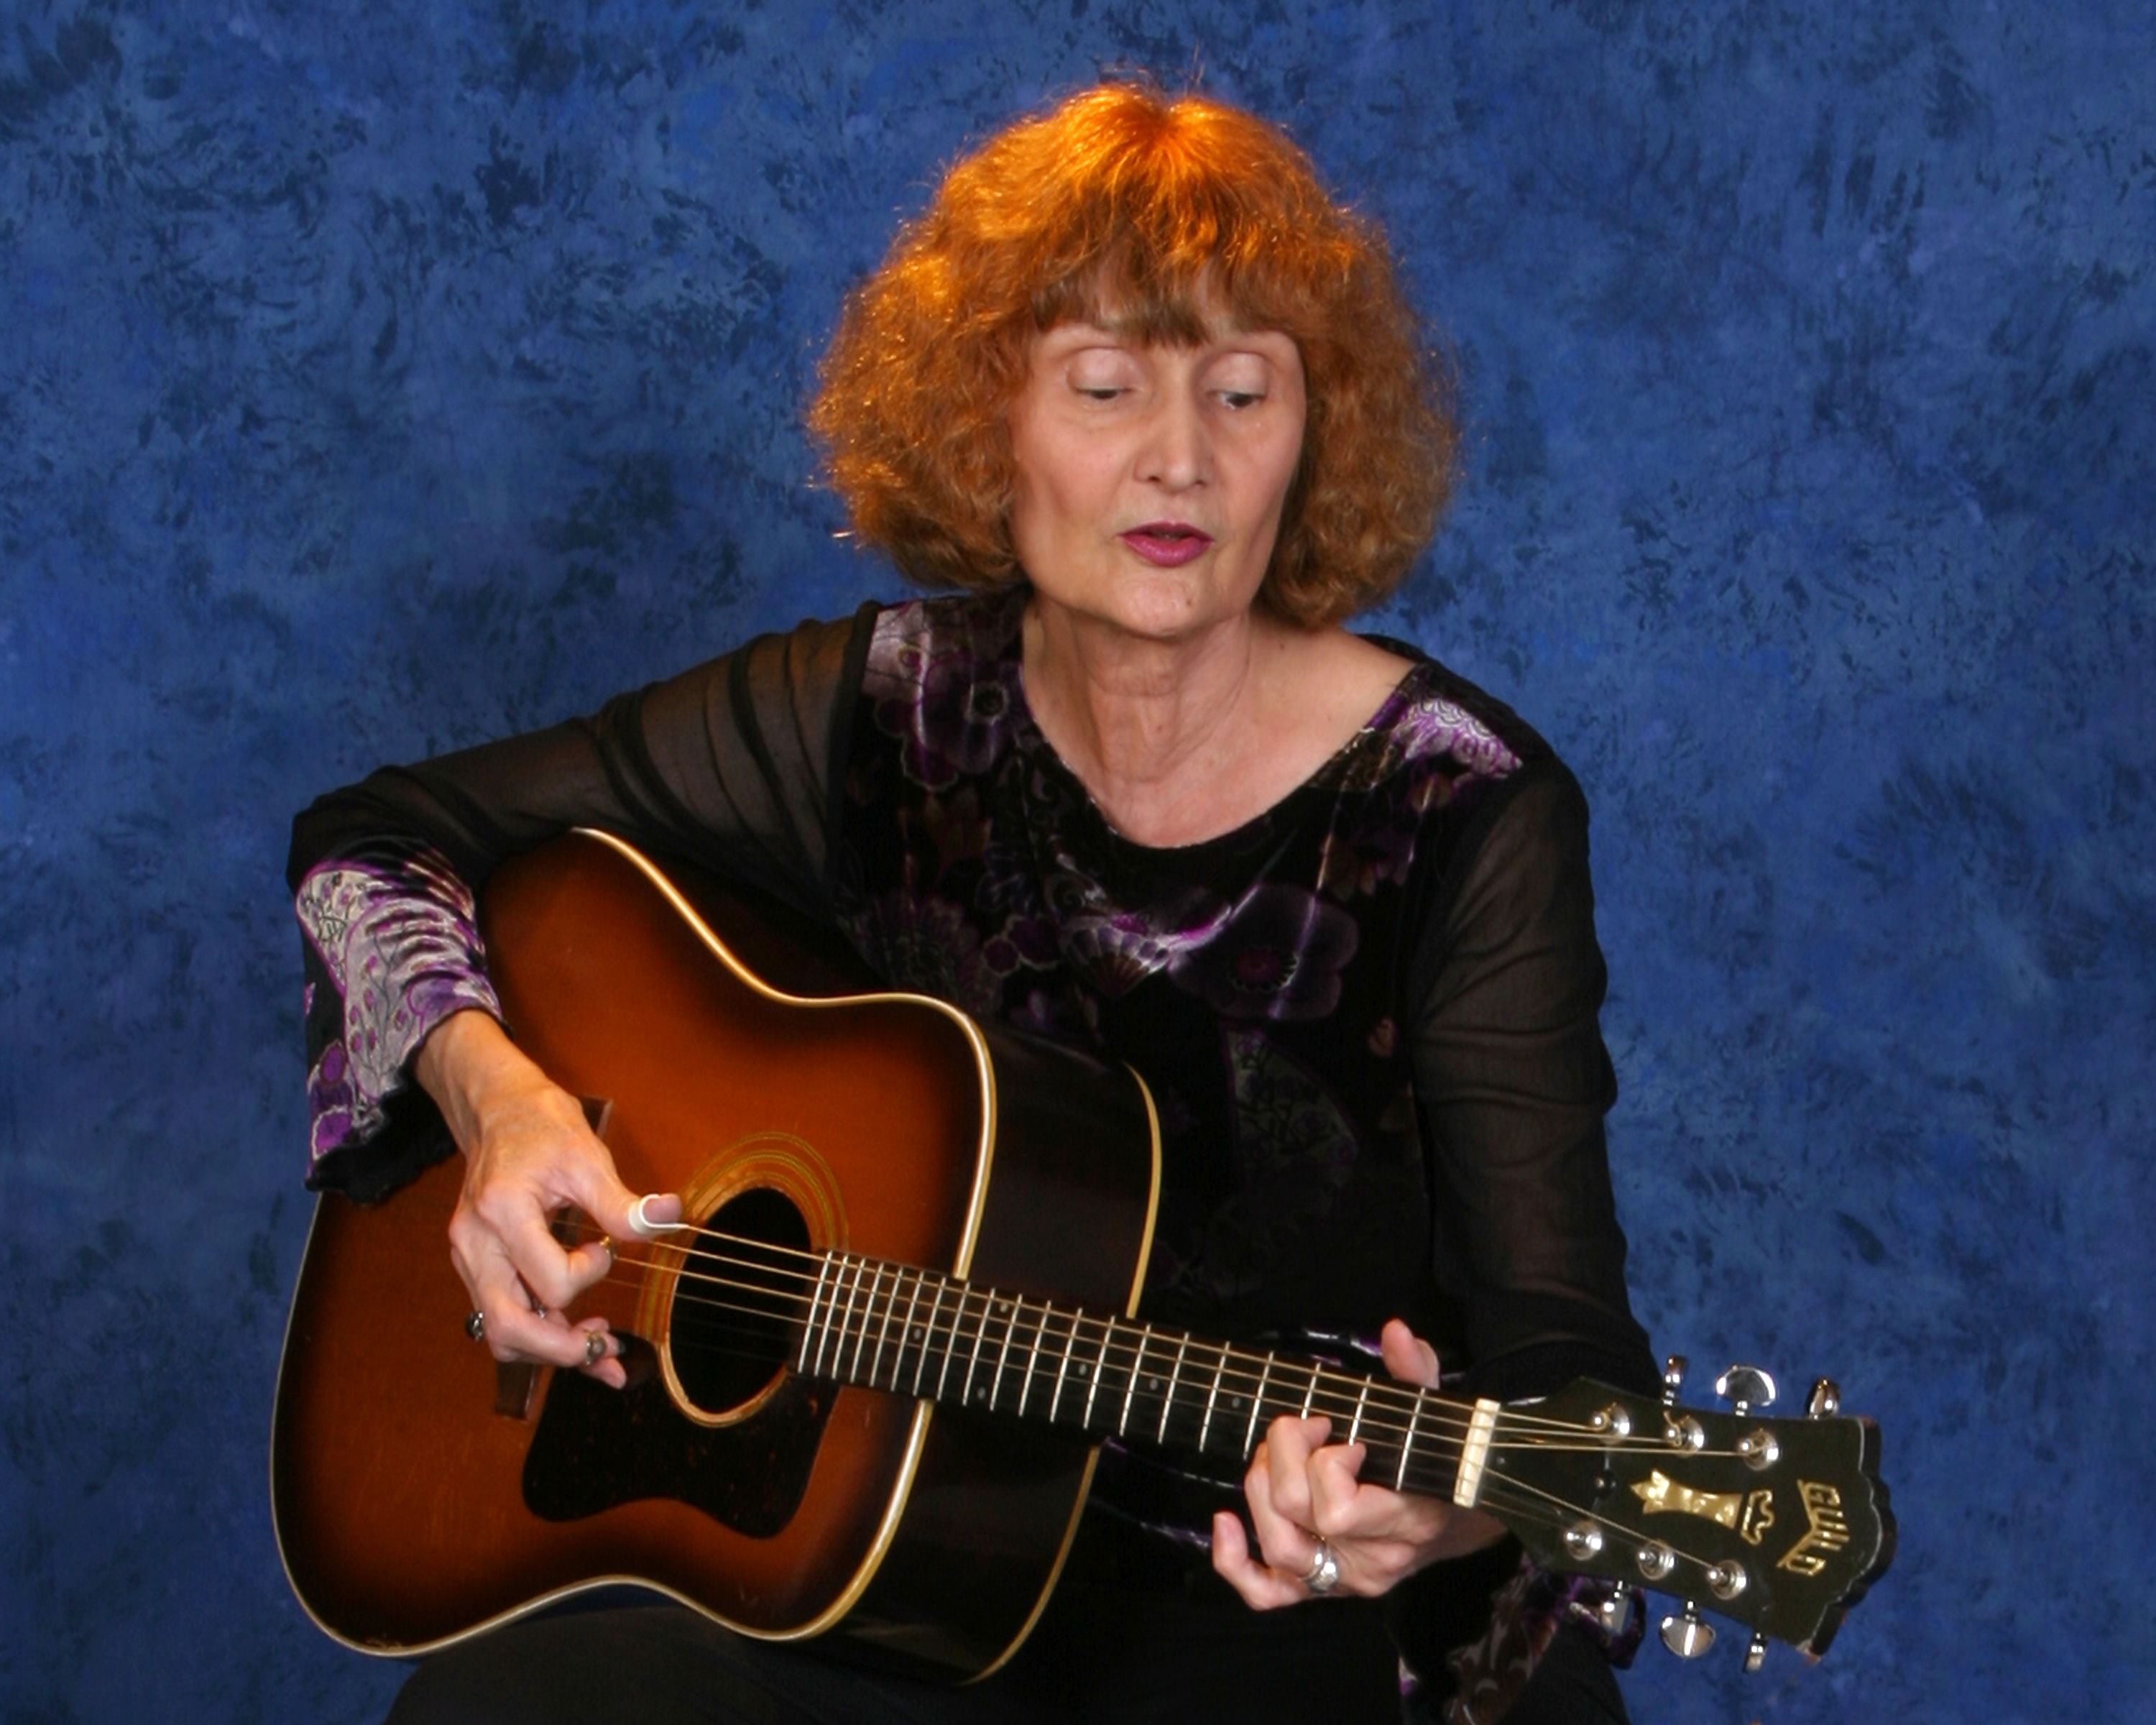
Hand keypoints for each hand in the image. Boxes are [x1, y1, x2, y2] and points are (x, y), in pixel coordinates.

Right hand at [416, 1009, 682, 1388]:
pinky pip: (499, 1315)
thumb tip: (669, 1216)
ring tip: (597, 1346)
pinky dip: (536, 1332)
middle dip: (561, 1350)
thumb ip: (622, 1203)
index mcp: (502, 1212)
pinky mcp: (474, 1266)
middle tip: (607, 1349)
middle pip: (508, 1328)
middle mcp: (474, 1243)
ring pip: (499, 1332)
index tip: (603, 1248)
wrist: (499, 1110)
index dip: (589, 1274)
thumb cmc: (542, 1127)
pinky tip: (573, 1332)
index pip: (551, 1281)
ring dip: (549, 1348)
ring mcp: (468, 1258)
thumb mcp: (588, 1158)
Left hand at [1210, 1319, 1506, 1606]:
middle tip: (1306, 1426)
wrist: (1465, 1521)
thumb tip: (1396, 1333)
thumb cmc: (1445, 1463)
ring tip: (1278, 1452)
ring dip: (1260, 1485)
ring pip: (1276, 1545)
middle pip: (1292, 1516)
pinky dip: (1235, 1563)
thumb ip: (1416, 1373)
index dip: (1325, 1464)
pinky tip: (1225, 1522)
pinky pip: (1266, 1594)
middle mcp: (1370, 1561)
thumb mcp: (1439, 1416)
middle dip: (1284, 1455)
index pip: (1337, 1510)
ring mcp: (1343, 1580)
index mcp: (1406, 1522)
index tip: (1342, 1435)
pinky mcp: (1321, 1588)